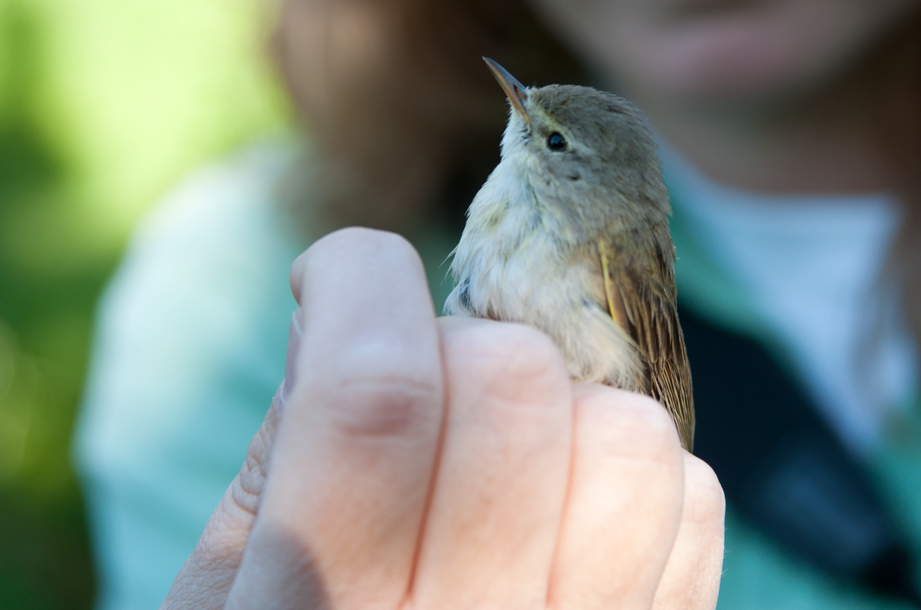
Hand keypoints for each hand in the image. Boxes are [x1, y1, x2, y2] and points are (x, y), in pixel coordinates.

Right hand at [160, 228, 724, 609]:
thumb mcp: (224, 602)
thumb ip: (284, 455)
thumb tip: (358, 309)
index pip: (374, 399)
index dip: (359, 286)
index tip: (339, 277)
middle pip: (516, 392)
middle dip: (458, 350)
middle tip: (423, 398)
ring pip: (632, 436)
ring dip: (565, 409)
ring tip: (508, 461)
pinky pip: (696, 505)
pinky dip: (636, 476)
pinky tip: (573, 522)